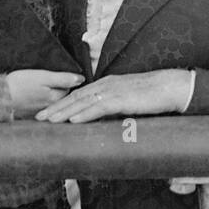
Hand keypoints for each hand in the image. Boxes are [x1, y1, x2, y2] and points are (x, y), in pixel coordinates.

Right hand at [6, 71, 85, 116]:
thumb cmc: (19, 83)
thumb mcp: (43, 76)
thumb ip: (63, 79)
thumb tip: (81, 79)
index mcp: (56, 99)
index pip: (70, 90)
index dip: (68, 81)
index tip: (64, 75)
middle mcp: (51, 110)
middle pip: (61, 98)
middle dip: (62, 89)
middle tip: (53, 80)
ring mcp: (40, 114)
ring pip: (51, 103)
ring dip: (51, 96)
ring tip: (43, 87)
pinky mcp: (28, 115)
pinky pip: (40, 108)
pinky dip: (40, 101)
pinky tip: (34, 96)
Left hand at [35, 70, 191, 122]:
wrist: (170, 87)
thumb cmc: (152, 96)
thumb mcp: (128, 103)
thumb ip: (114, 110)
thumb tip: (104, 124)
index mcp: (106, 85)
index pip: (79, 95)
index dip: (61, 104)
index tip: (47, 113)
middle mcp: (106, 85)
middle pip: (75, 98)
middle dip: (55, 108)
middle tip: (38, 118)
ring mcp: (112, 91)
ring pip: (82, 102)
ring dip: (64, 112)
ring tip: (48, 121)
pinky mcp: (121, 99)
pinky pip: (98, 107)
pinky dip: (84, 114)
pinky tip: (72, 120)